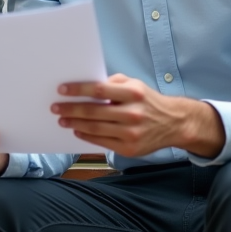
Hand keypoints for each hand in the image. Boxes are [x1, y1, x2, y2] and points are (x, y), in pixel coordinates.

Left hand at [54, 73, 224, 158]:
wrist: (174, 123)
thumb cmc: (148, 101)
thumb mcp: (135, 84)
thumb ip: (113, 82)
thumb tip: (86, 85)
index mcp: (133, 93)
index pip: (98, 90)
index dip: (77, 90)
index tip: (61, 89)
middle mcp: (133, 113)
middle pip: (93, 111)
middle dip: (70, 109)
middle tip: (55, 107)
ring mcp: (131, 133)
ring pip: (95, 128)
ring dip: (74, 123)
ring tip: (62, 119)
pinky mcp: (130, 149)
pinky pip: (101, 142)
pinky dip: (86, 136)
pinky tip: (77, 130)